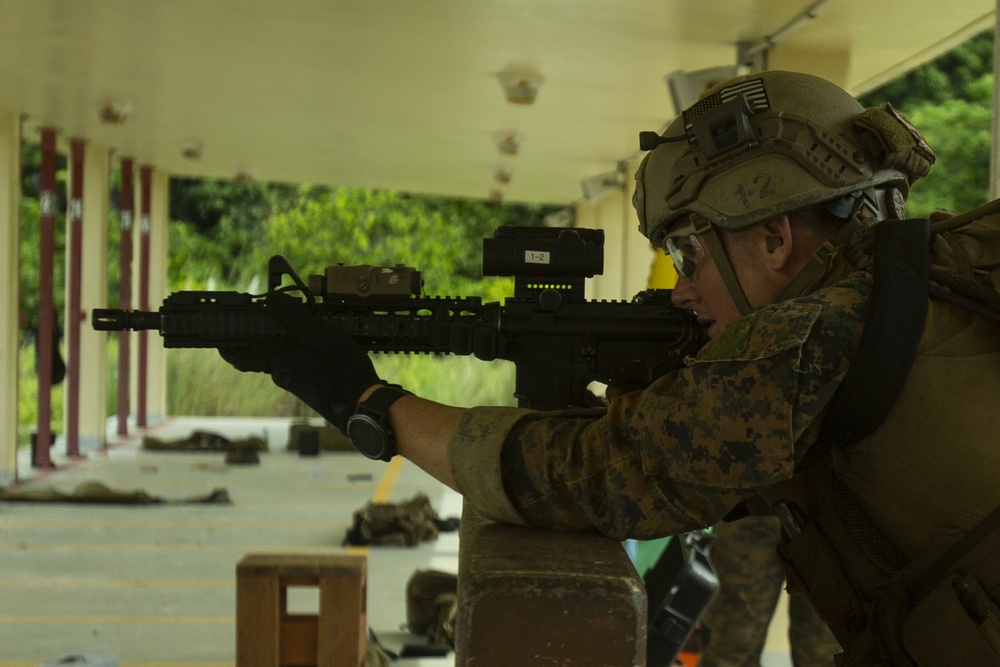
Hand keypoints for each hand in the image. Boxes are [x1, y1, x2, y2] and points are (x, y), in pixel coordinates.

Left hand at [219, 292, 380, 430]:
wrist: (363, 408)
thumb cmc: (346, 374)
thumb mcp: (325, 338)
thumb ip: (297, 319)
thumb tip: (271, 300)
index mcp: (278, 360)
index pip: (235, 350)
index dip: (223, 335)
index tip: (221, 318)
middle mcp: (278, 372)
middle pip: (255, 348)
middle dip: (257, 327)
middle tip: (270, 307)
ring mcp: (291, 379)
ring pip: (275, 352)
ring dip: (281, 335)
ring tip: (301, 315)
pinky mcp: (304, 383)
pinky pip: (290, 359)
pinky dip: (295, 345)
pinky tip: (314, 336)